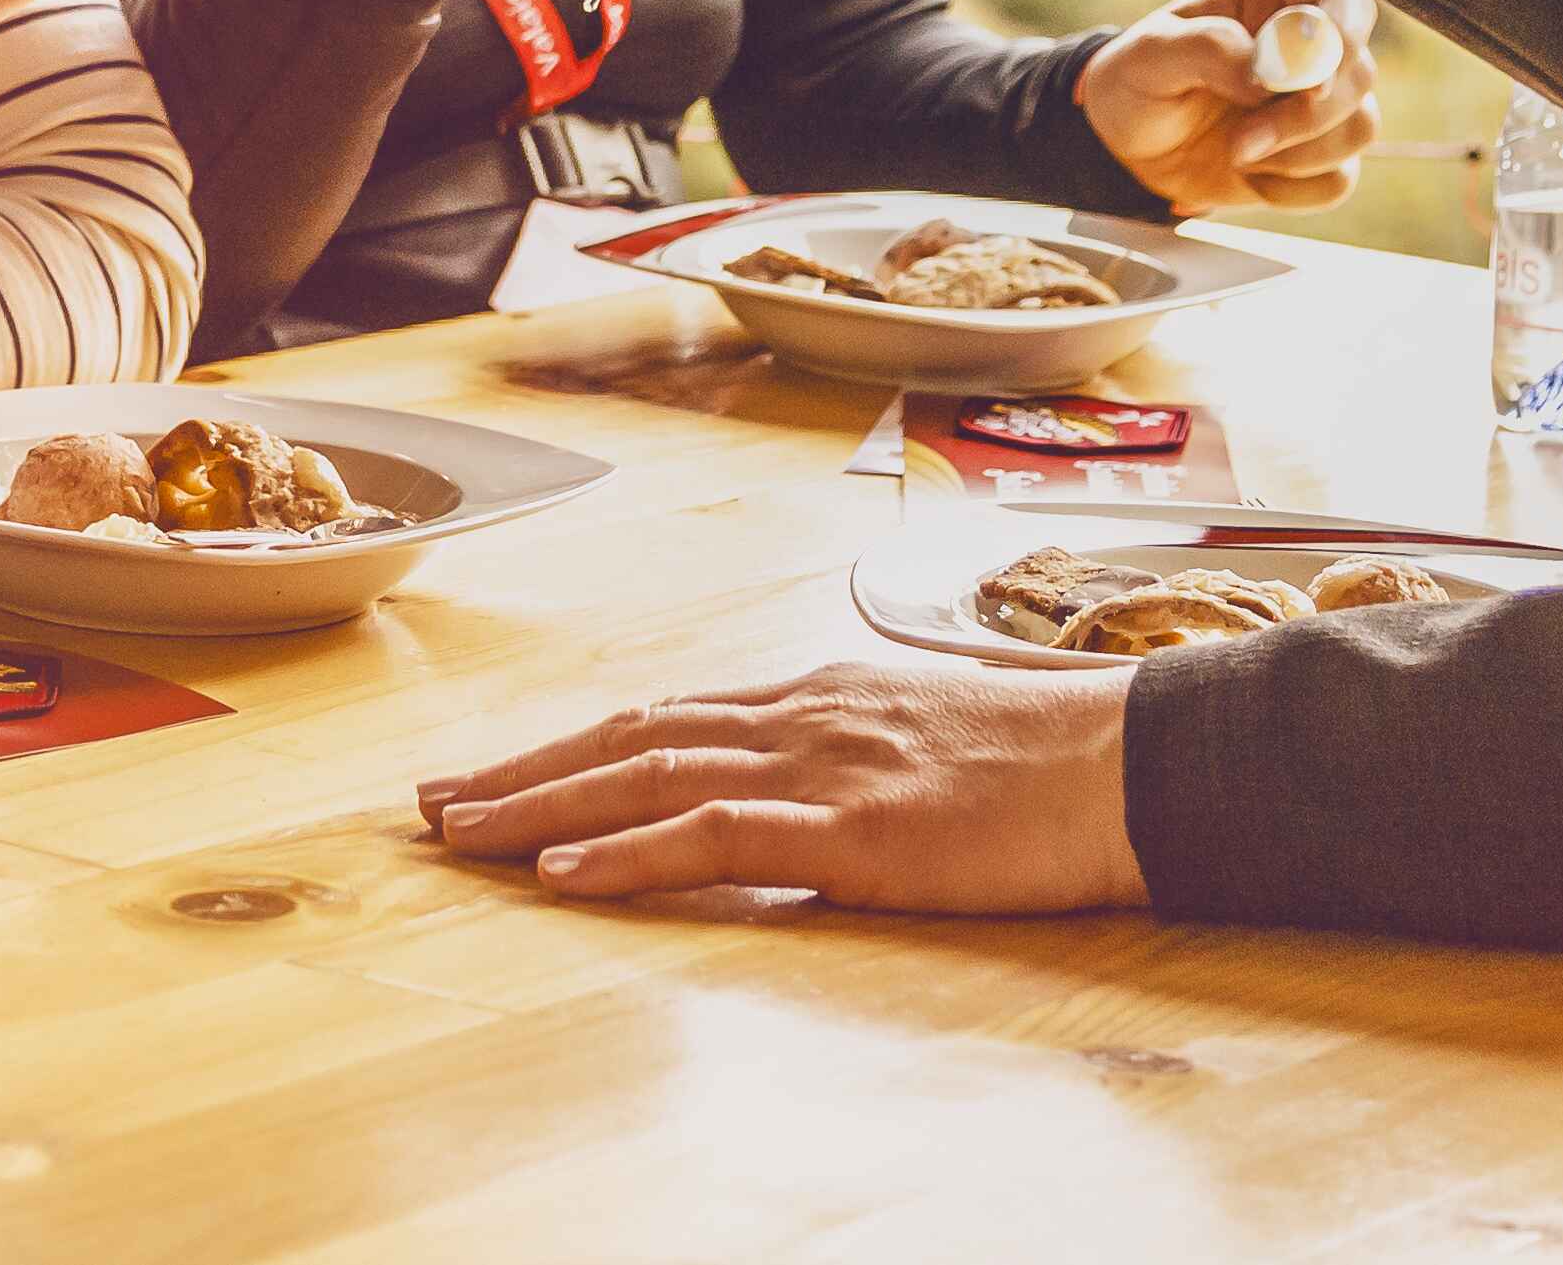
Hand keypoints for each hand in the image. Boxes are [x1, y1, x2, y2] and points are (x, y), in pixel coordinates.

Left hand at [416, 662, 1148, 912]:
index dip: (570, 745)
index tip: (495, 773)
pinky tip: (563, 869)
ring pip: (647, 776)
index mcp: (817, 694)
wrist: (1134, 761)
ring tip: (458, 835)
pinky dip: (626, 849)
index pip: (664, 716)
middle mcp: (800, 713)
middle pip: (628, 736)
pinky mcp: (853, 828)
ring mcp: (822, 766)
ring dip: (541, 806)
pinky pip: (714, 834)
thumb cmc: (1048, 761)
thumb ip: (853, 756)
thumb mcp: (929, 742)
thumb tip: (800, 794)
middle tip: (429, 805)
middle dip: (522, 771)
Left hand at [1077, 0, 1380, 214]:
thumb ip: (1210, 47)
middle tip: (1241, 141)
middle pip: (1360, 74)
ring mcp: (1314, 107)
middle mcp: (1307, 52)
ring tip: (1236, 153)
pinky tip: (1250, 177)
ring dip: (1299, 154)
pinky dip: (1294, 190)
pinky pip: (1339, 180)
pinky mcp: (1311, 160)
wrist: (1124, 146)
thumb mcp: (1152, 52)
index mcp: (1276, 4)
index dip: (1345, 36)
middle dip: (1305, 116)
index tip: (1310, 81)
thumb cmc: (1137, 80)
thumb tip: (1267, 74)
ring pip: (1361, 128)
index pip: (1347, 3)